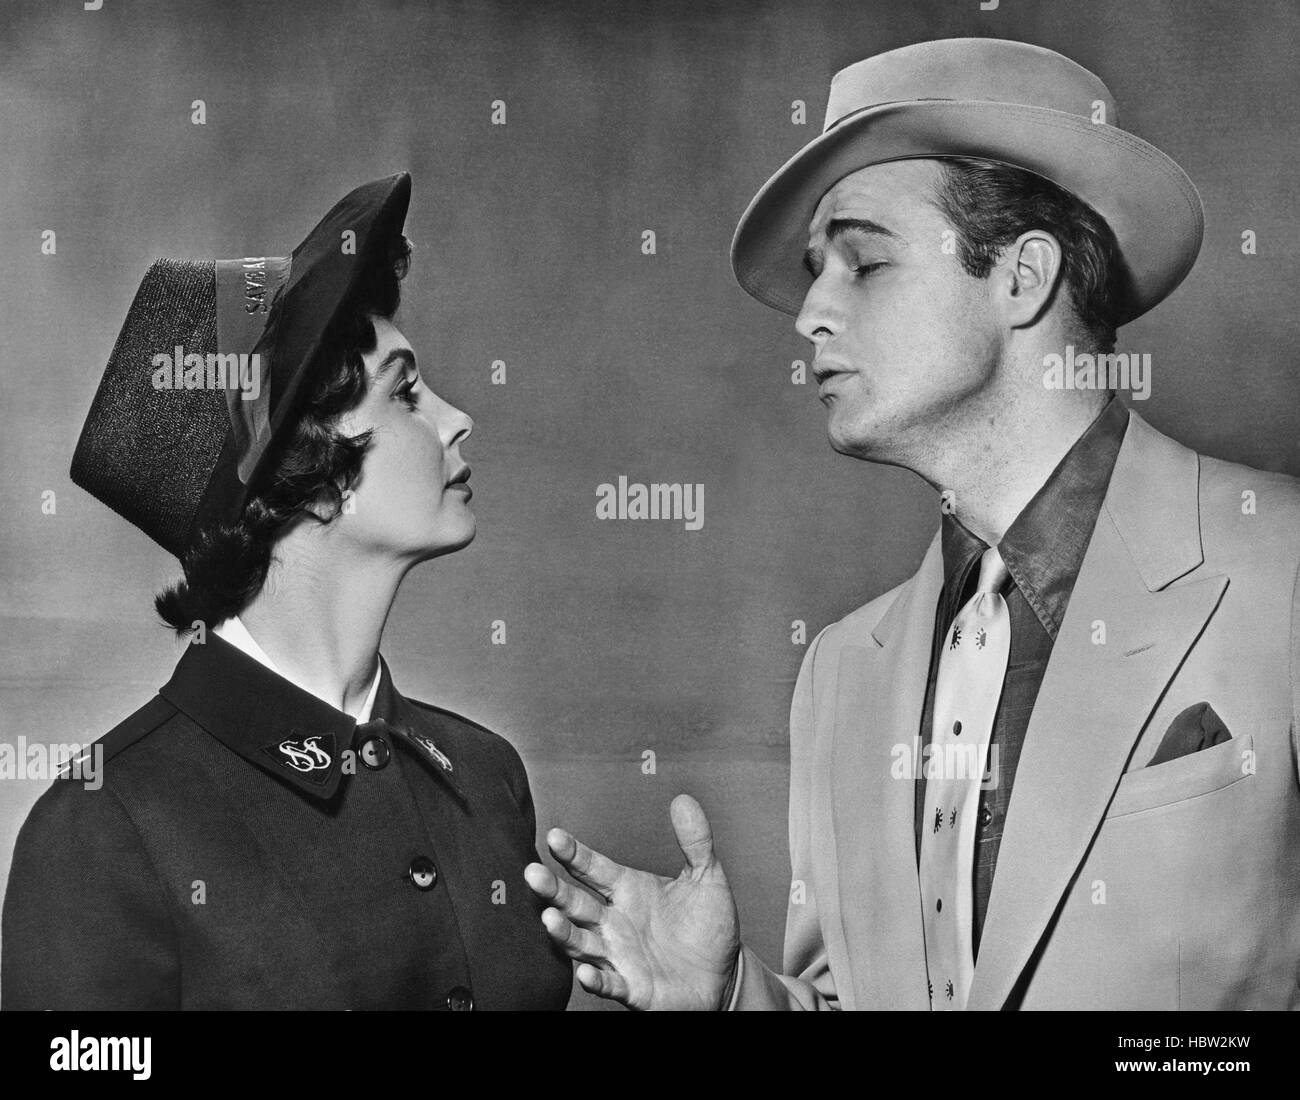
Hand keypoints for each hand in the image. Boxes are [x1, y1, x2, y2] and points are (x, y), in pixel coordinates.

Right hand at [524, 793, 740, 1009]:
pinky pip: (610, 984)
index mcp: (627, 890)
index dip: (574, 853)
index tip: (555, 836)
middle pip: (575, 903)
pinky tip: (585, 972)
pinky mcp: (634, 987)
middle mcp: (615, 921)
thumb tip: (684, 800)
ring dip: (564, 932)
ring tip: (548, 918)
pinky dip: (595, 979)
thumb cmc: (707, 926)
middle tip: (532, 872)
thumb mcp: (706, 877)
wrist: (724, 975)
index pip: (593, 868)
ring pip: (582, 942)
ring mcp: (620, 955)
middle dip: (553, 890)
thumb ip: (695, 840)